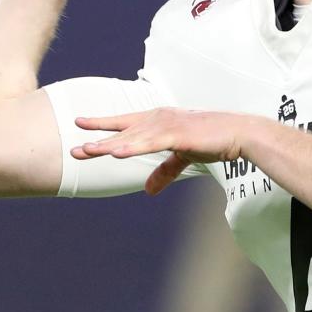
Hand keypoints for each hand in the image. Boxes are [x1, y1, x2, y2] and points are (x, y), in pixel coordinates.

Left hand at [71, 107, 254, 194]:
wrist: (237, 134)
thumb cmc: (211, 140)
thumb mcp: (182, 158)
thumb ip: (164, 172)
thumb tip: (148, 192)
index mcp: (158, 121)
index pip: (124, 122)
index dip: (101, 124)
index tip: (79, 124)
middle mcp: (158, 119)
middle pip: (122, 132)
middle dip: (97, 140)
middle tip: (74, 150)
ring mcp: (167, 125)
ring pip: (131, 137)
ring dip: (109, 145)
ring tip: (87, 151)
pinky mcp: (178, 135)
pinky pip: (150, 143)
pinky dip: (133, 147)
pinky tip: (116, 152)